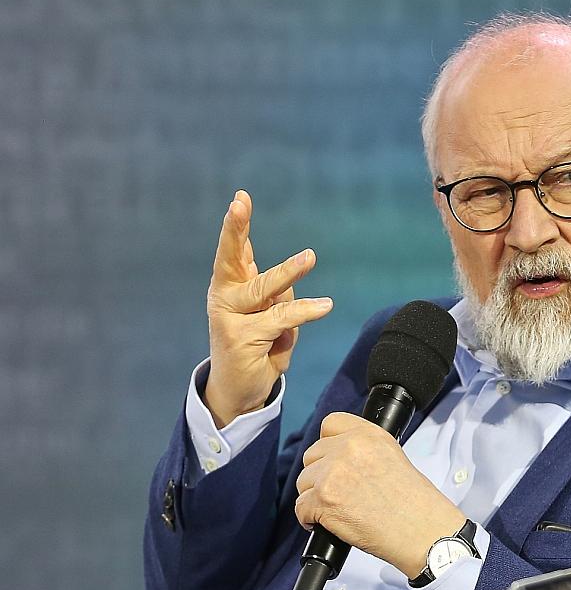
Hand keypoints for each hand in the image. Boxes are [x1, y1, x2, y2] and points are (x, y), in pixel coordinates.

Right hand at [204, 190, 332, 426]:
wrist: (240, 391)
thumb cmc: (258, 348)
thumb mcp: (271, 318)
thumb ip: (276, 297)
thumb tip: (286, 288)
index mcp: (232, 286)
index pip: (235, 250)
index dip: (237, 224)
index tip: (241, 198)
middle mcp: (225, 296)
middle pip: (230, 257)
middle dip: (235, 228)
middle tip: (239, 202)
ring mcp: (229, 316)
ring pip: (265, 288)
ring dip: (288, 271)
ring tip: (310, 257)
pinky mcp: (241, 337)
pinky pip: (282, 318)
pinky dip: (305, 312)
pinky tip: (325, 306)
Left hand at [294, 412, 467, 576]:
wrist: (421, 530)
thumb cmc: (414, 502)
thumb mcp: (393, 456)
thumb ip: (364, 450)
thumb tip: (339, 458)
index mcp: (368, 435)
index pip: (331, 424)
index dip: (329, 445)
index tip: (333, 459)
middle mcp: (349, 448)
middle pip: (312, 455)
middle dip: (320, 474)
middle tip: (338, 491)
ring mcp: (333, 473)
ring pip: (303, 482)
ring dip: (314, 497)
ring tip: (337, 509)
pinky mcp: (323, 499)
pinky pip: (300, 508)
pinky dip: (310, 519)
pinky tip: (329, 523)